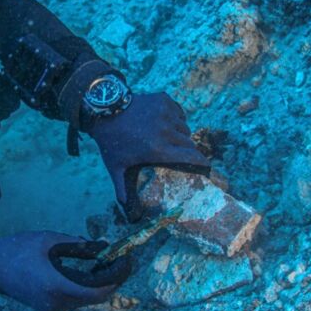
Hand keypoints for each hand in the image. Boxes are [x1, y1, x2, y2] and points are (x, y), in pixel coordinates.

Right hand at [0, 231, 130, 310]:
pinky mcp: (50, 309)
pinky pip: (75, 299)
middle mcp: (58, 304)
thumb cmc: (18, 249)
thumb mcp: (49, 240)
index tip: (125, 261)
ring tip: (105, 260)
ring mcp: (54, 309)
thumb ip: (78, 245)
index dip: (116, 278)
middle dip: (110, 278)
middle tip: (119, 258)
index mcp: (57, 286)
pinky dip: (85, 286)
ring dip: (98, 282)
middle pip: (95, 296)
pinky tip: (88, 270)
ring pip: (86, 299)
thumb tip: (103, 247)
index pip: (98, 291)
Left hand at [88, 92, 210, 221]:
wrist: (104, 110)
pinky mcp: (164, 100)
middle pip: (188, 143)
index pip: (191, 157)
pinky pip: (178, 112)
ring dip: (178, 132)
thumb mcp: (115, 166)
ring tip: (164, 135)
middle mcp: (165, 131)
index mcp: (157, 149)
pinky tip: (161, 121)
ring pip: (183, 127)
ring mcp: (165, 114)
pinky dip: (174, 117)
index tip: (206, 165)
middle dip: (184, 148)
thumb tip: (126, 210)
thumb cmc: (111, 141)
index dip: (202, 162)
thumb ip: (122, 187)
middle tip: (173, 150)